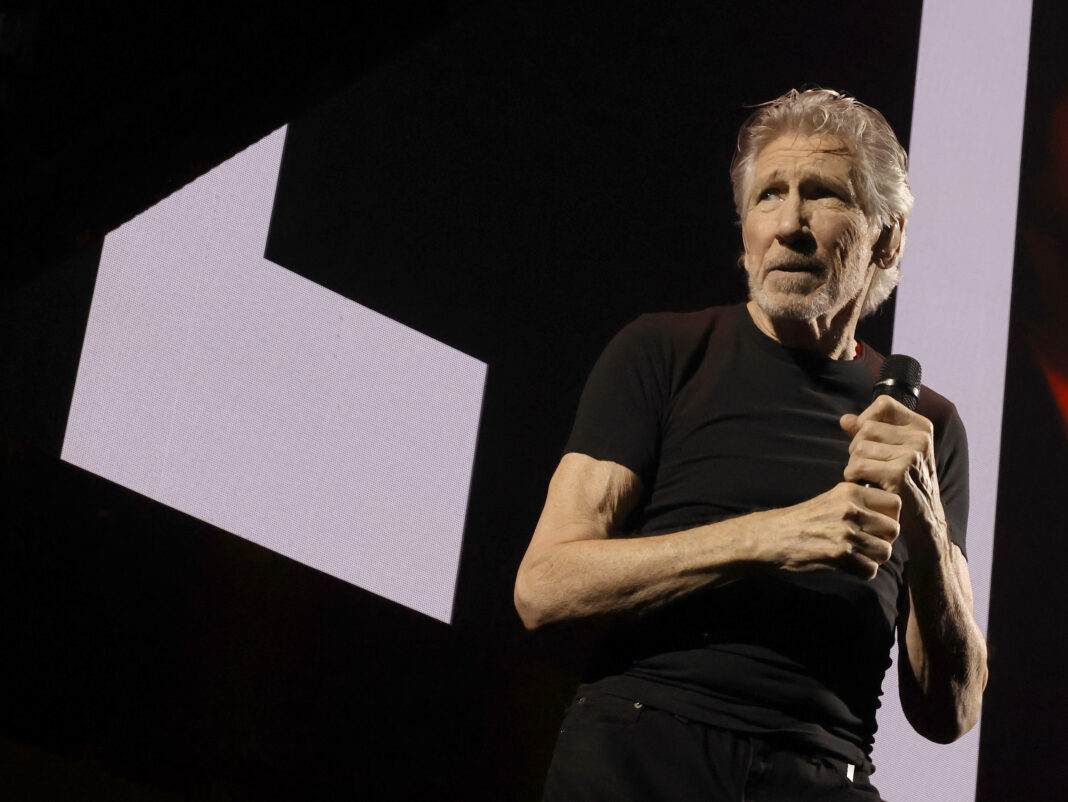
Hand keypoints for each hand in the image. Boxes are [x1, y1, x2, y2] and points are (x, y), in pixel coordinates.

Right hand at [766, 482, 900, 579]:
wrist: (770, 538)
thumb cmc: (800, 521)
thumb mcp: (829, 501)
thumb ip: (856, 504)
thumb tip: (888, 517)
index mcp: (849, 492)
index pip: (895, 503)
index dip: (889, 517)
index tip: (876, 525)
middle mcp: (850, 509)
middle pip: (893, 529)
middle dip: (884, 540)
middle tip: (868, 544)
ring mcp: (845, 533)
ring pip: (885, 551)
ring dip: (874, 558)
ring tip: (858, 557)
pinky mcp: (839, 556)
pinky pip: (870, 570)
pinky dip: (862, 572)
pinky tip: (849, 567)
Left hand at [840, 395, 946, 550]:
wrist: (925, 519)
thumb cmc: (906, 483)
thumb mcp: (895, 452)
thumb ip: (870, 433)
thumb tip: (845, 419)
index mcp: (921, 427)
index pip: (883, 404)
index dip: (866, 419)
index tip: (869, 439)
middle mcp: (920, 437)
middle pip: (865, 428)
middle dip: (858, 448)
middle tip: (870, 466)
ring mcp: (911, 455)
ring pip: (858, 448)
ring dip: (855, 465)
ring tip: (870, 477)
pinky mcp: (898, 474)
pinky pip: (857, 466)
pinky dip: (853, 477)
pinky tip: (866, 486)